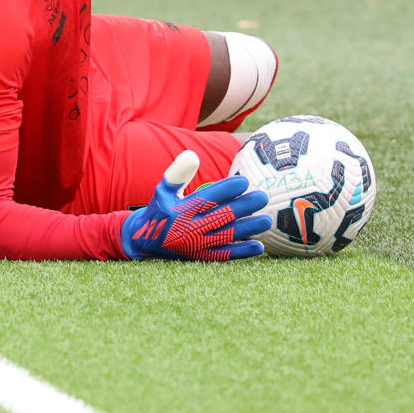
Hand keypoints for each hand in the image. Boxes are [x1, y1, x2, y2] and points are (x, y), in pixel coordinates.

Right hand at [121, 152, 270, 260]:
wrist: (146, 240)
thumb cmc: (160, 208)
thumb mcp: (163, 189)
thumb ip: (178, 172)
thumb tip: (192, 155)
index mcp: (181, 210)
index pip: (208, 198)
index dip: (227, 189)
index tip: (244, 181)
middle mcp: (190, 229)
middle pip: (222, 216)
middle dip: (244, 207)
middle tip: (263, 197)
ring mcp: (198, 245)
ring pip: (227, 235)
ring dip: (249, 228)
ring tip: (267, 220)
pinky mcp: (202, 257)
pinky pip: (225, 254)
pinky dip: (242, 251)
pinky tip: (259, 246)